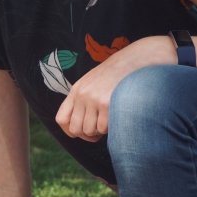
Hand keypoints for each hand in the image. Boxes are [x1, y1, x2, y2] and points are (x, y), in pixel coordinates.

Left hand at [55, 36, 174, 140]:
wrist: (134, 61)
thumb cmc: (116, 76)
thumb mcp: (92, 83)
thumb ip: (83, 101)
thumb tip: (79, 128)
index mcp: (76, 90)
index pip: (61, 119)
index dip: (70, 131)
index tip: (82, 132)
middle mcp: (82, 95)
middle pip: (76, 129)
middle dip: (87, 135)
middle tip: (99, 131)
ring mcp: (94, 100)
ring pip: (90, 131)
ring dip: (100, 130)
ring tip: (109, 120)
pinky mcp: (108, 105)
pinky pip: (104, 128)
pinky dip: (110, 128)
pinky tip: (116, 118)